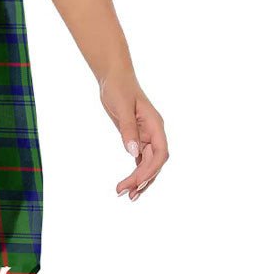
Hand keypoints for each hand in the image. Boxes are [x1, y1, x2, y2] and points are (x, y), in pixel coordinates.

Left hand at [99, 67, 168, 200]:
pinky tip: (129, 185)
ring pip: (147, 164)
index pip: (160, 153)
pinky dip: (135, 172)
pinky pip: (140, 160)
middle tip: (126, 194)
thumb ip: (128, 129)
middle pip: (154, 162)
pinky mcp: (137, 138)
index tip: (138, 181)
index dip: (152, 169)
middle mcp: (154, 133)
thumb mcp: (122, 106)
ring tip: (126, 195)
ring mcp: (146, 137)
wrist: (113, 77)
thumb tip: (133, 153)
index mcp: (156, 125)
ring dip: (139, 180)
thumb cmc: (119, 87)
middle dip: (142, 179)